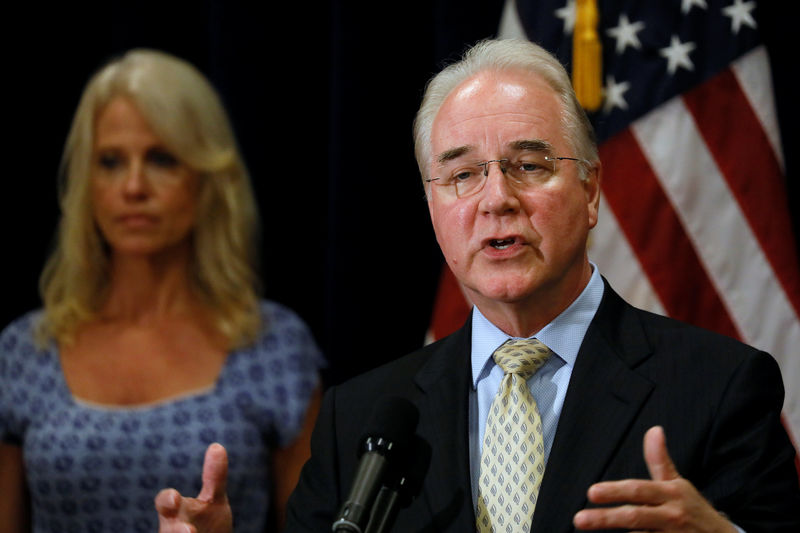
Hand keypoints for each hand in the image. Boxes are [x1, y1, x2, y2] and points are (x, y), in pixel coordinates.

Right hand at [155, 443, 232, 532]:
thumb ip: (215, 478)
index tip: (174, 499)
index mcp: (177, 513)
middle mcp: (172, 530)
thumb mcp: (214, 501)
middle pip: (168, 530)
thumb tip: (217, 445)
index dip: (167, 500)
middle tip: (189, 532)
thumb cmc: (209, 526)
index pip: (166, 503)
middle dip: (174, 532)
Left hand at [573, 426, 736, 531]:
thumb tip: (654, 430)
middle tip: (579, 519)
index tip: (592, 492)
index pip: (639, 490)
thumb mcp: (678, 483)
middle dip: (605, 518)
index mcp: (671, 494)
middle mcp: (671, 516)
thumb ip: (659, 460)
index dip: (615, 491)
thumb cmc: (692, 509)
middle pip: (634, 517)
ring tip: (590, 530)